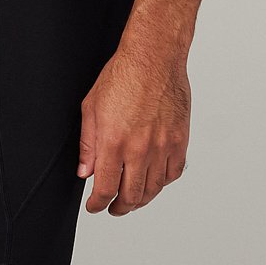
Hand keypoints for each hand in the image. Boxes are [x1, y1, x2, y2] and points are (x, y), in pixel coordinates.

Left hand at [77, 40, 190, 215]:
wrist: (154, 57)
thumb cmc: (123, 75)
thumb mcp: (91, 108)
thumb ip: (87, 144)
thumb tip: (85, 172)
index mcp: (113, 142)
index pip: (105, 189)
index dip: (98, 204)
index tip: (95, 207)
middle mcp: (139, 149)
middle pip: (131, 196)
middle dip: (119, 207)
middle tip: (113, 208)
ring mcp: (163, 146)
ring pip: (153, 188)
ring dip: (141, 199)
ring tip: (132, 199)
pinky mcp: (180, 140)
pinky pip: (173, 173)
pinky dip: (162, 182)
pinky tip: (153, 180)